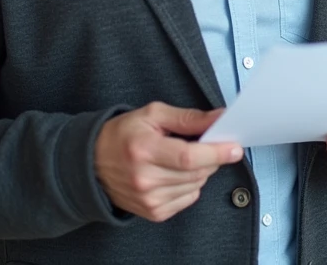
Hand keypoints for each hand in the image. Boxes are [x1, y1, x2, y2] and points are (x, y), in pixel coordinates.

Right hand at [94, 102, 243, 221]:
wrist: (92, 163)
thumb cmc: (122, 134)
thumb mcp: (153, 115)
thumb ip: (188, 118)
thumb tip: (219, 118)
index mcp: (144, 150)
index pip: (189, 157)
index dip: (216, 152)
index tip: (234, 147)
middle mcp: (145, 179)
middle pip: (196, 172)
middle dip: (210, 157)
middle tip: (205, 145)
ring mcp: (148, 199)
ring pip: (196, 186)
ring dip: (200, 171)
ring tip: (182, 158)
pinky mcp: (153, 212)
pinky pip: (188, 199)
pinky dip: (190, 185)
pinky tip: (175, 173)